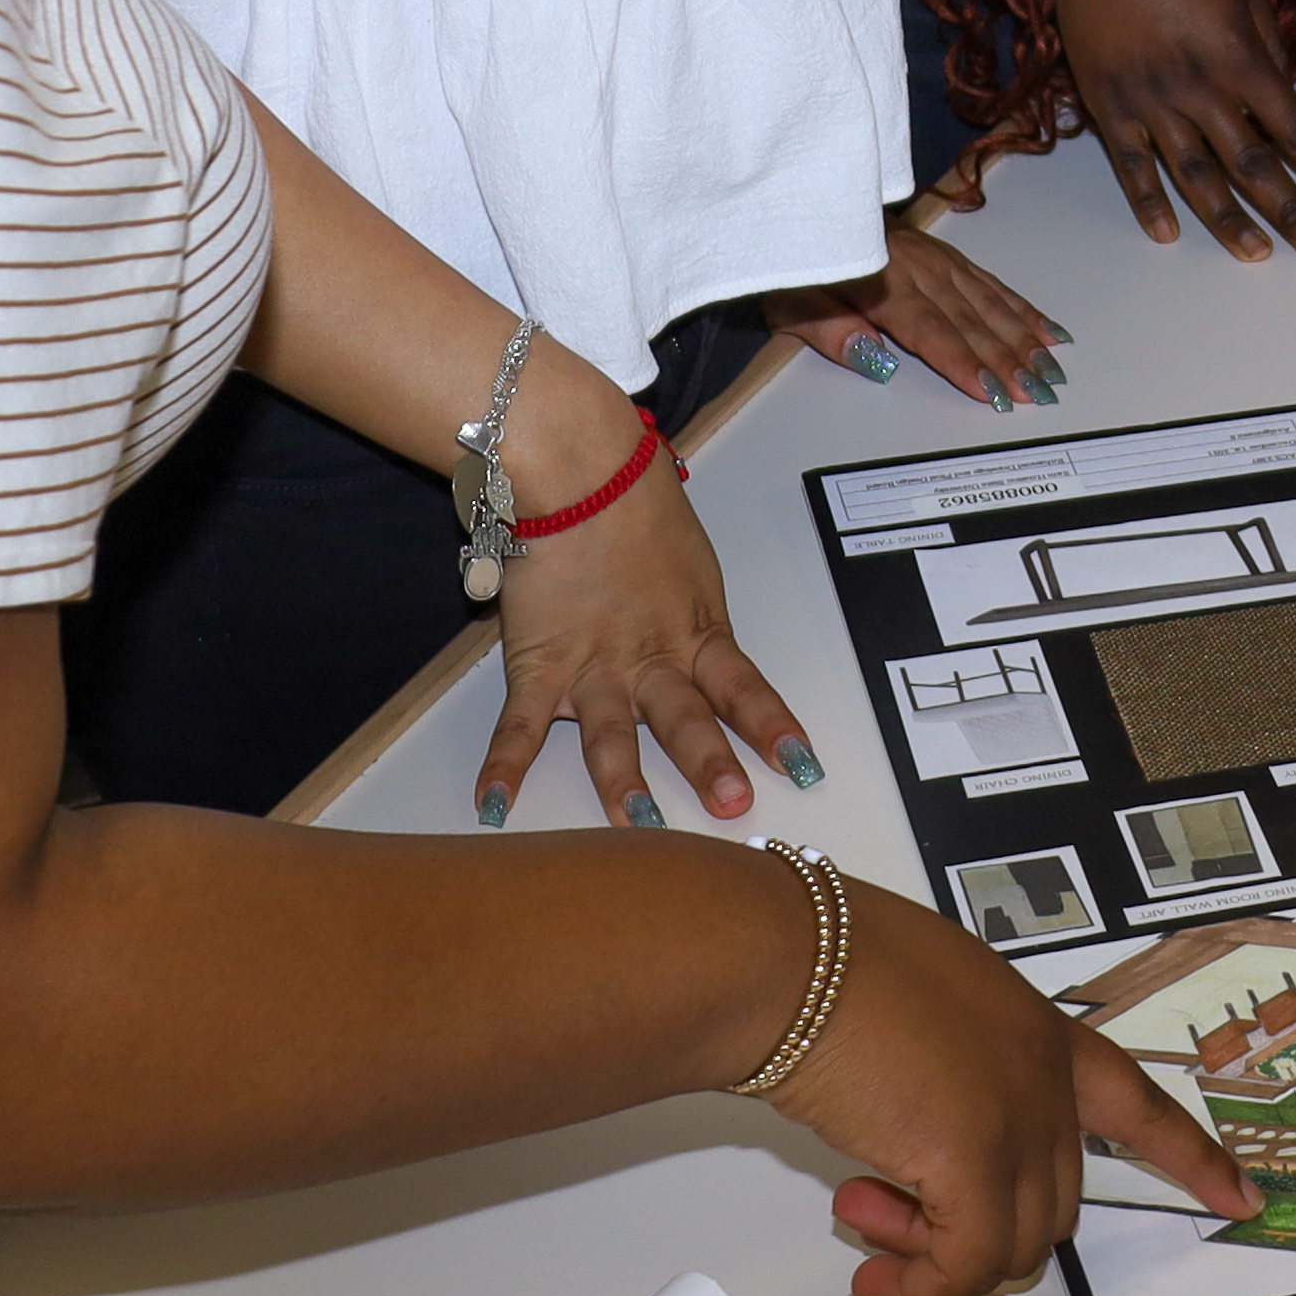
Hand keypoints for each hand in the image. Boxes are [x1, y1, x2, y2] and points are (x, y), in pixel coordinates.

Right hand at [478, 447, 813, 831]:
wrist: (577, 467)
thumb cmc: (635, 500)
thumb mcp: (687, 562)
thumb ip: (689, 615)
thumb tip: (696, 645)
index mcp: (694, 631)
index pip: (743, 688)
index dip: (772, 728)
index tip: (802, 767)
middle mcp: (648, 658)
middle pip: (685, 720)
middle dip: (710, 766)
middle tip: (734, 806)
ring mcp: (591, 666)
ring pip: (612, 736)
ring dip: (625, 785)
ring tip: (641, 828)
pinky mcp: (537, 664)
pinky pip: (519, 725)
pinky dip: (502, 768)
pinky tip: (493, 808)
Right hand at [760, 876, 1245, 1295]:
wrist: (787, 957)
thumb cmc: (822, 961)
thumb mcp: (912, 1007)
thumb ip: (945, 1070)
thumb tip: (918, 1144)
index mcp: (1037, 1026)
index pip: (1135, 1098)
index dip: (1190, 1154)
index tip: (1243, 1196)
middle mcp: (1043, 1072)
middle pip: (1056, 1198)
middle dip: (975, 1227)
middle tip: (884, 1213)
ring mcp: (1018, 1115)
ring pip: (1019, 1241)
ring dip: (939, 1256)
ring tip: (866, 1225)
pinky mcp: (974, 1160)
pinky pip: (969, 1264)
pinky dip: (924, 1286)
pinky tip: (874, 1269)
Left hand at [771, 214, 1067, 409]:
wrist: (808, 200)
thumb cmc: (798, 259)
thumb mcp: (790, 301)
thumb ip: (832, 331)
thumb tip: (877, 360)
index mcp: (882, 282)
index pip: (930, 330)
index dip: (963, 362)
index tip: (992, 391)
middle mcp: (919, 268)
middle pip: (969, 320)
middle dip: (1006, 358)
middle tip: (1038, 391)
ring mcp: (937, 258)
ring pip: (989, 302)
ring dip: (1022, 337)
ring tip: (1051, 369)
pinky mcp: (945, 254)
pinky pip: (991, 282)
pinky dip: (1021, 307)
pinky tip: (1046, 329)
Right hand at [1060, 0, 1295, 261]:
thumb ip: (1268, 47)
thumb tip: (1286, 97)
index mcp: (1242, 57)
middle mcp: (1200, 88)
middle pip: (1255, 168)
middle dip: (1295, 214)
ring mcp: (1150, 99)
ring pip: (1196, 177)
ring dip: (1229, 222)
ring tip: (1256, 256)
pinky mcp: (1107, 101)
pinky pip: (1131, 164)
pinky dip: (1149, 201)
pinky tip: (1168, 233)